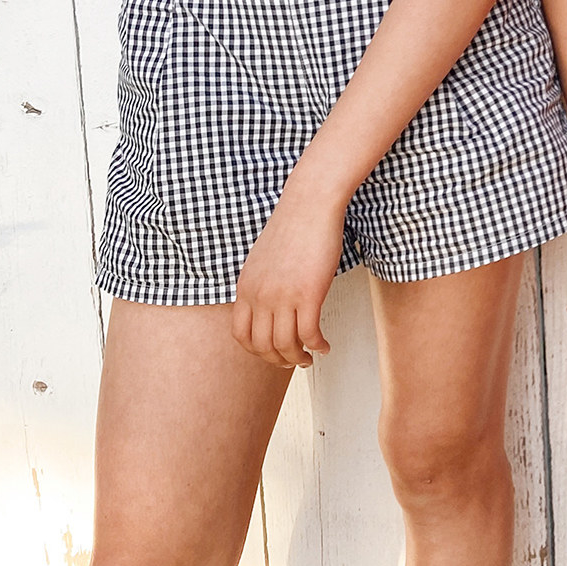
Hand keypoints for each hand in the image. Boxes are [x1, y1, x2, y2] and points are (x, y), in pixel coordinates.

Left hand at [232, 185, 343, 368]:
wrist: (310, 203)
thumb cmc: (294, 226)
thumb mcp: (264, 259)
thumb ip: (261, 283)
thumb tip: (270, 304)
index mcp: (245, 288)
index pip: (241, 336)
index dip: (257, 351)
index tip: (273, 353)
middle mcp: (259, 296)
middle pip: (262, 346)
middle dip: (279, 360)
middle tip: (294, 361)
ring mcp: (282, 296)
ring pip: (285, 345)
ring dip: (298, 357)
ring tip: (310, 357)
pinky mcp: (308, 293)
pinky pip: (309, 333)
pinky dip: (317, 345)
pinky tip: (325, 345)